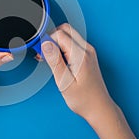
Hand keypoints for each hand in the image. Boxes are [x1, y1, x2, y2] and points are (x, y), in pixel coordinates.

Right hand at [41, 23, 138, 138]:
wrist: (99, 108)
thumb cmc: (83, 99)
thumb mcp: (65, 82)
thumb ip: (55, 61)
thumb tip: (45, 43)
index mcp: (81, 55)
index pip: (59, 34)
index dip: (46, 41)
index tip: (40, 53)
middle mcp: (87, 49)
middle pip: (65, 29)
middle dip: (51, 38)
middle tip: (43, 54)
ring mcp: (88, 51)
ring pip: (68, 35)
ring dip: (55, 42)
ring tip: (48, 59)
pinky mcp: (87, 55)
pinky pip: (71, 43)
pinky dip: (61, 47)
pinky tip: (56, 60)